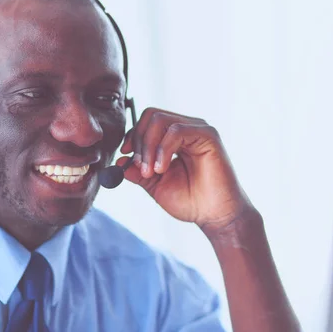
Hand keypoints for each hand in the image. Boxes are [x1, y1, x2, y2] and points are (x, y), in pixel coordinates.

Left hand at [117, 107, 252, 230]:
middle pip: (151, 115)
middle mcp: (187, 128)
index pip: (147, 122)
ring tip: (151, 172)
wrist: (214, 216)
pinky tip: (162, 168)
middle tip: (139, 167)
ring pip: (161, 120)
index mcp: (175, 138)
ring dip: (149, 146)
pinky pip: (176, 130)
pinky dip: (163, 149)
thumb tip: (118, 160)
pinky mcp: (208, 135)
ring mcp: (198, 129)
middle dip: (139, 140)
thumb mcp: (156, 186)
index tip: (125, 155)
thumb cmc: (191, 201)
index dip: (133, 136)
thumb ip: (138, 172)